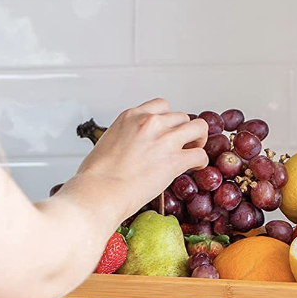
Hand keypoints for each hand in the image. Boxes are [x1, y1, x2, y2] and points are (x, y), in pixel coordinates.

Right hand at [75, 98, 208, 216]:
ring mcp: (165, 140)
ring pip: (198, 128)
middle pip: (181, 117)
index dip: (167, 119)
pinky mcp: (175, 160)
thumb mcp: (106, 143)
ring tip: (194, 151)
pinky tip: (196, 167)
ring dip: (198, 139)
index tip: (166, 130)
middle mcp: (150, 122)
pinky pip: (200, 154)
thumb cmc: (95, 176)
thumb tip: (128, 150)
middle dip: (182, 131)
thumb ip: (123, 139)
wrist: (99, 192)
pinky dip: (201, 161)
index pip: (160, 106)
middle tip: (181, 144)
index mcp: (131, 117)